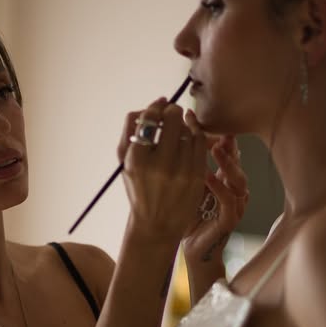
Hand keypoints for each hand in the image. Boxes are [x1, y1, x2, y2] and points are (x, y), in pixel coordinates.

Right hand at [118, 98, 207, 241]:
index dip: (156, 108)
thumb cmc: (138, 188)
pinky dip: (196, 136)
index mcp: (137, 160)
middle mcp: (159, 165)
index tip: (158, 108)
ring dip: (185, 124)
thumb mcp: (124, 161)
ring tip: (180, 129)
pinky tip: (190, 139)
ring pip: (189, 130)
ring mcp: (181, 172)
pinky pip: (201, 144)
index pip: (150, 118)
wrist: (156, 224)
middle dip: (173, 112)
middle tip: (171, 114)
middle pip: (173, 118)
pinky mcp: (197, 177)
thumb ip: (131, 128)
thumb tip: (157, 102)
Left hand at [181, 129, 249, 271]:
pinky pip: (229, 200)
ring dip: (228, 163)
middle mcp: (232, 188)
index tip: (200, 119)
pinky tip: (208, 176)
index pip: (226, 150)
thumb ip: (183, 159)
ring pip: (240, 179)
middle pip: (238, 161)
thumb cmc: (182, 213)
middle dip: (227, 144)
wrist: (185, 246)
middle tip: (215, 129)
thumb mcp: (182, 181)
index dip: (217, 133)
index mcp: (222, 177)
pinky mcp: (229, 219)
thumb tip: (174, 128)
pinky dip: (220, 187)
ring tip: (215, 149)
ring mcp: (234, 204)